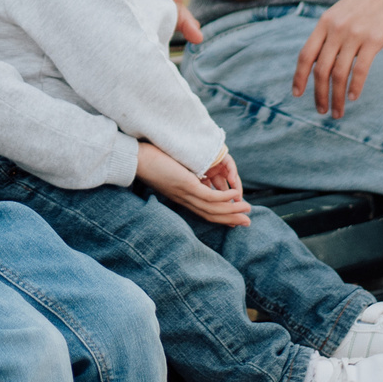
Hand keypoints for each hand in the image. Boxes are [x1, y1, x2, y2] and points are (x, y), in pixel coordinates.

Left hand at [136, 141, 252, 227]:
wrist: (134, 159)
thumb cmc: (149, 161)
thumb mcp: (170, 171)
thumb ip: (181, 176)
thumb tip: (191, 173)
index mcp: (182, 198)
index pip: (204, 212)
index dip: (220, 216)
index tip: (233, 219)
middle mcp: (185, 200)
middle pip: (212, 215)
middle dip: (231, 219)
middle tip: (247, 222)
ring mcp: (186, 194)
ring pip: (214, 209)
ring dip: (232, 211)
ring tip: (247, 210)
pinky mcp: (187, 186)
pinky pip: (210, 196)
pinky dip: (224, 199)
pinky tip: (235, 196)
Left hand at [292, 0, 382, 118]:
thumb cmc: (363, 5)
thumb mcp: (338, 14)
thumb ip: (327, 35)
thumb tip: (316, 65)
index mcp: (324, 23)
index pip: (306, 55)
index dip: (299, 77)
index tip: (297, 94)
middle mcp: (336, 29)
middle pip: (321, 70)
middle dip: (319, 94)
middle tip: (321, 111)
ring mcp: (355, 34)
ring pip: (340, 74)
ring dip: (337, 97)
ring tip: (338, 111)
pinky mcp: (374, 39)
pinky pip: (361, 69)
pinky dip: (355, 86)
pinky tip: (353, 97)